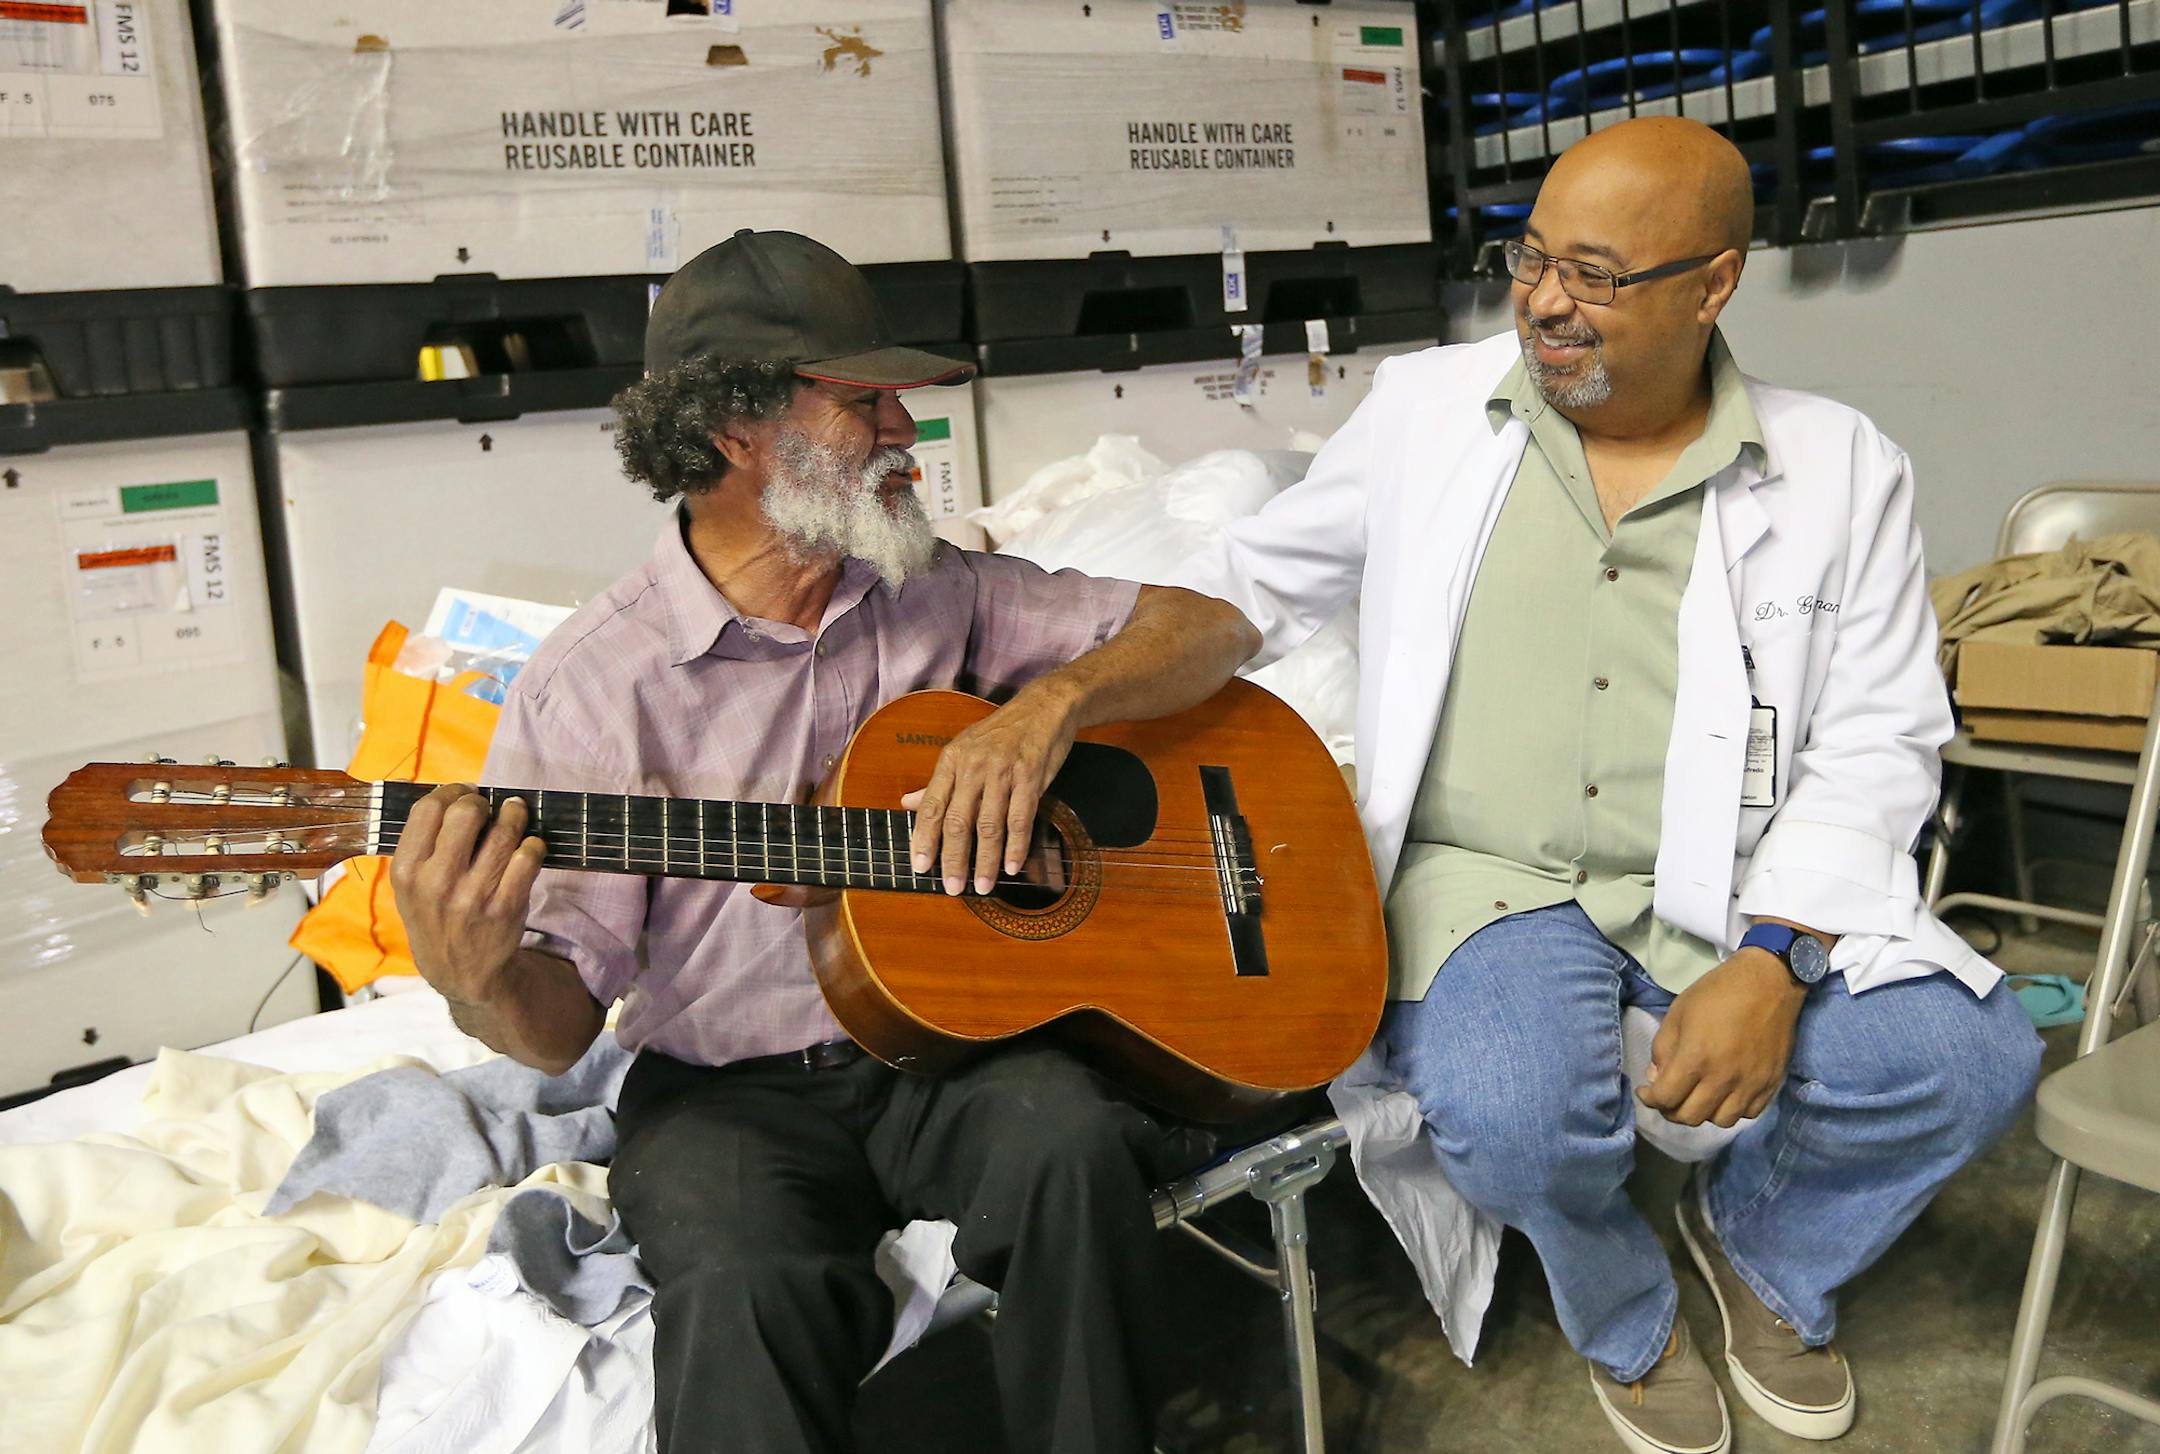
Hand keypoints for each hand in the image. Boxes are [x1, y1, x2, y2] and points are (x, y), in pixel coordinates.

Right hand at [388, 784, 546, 1005]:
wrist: (461, 973)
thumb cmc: (436, 918)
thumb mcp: (409, 887)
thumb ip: (422, 844)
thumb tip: (452, 795)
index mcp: (407, 872)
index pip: (428, 808)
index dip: (451, 791)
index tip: (463, 793)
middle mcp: (436, 882)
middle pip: (466, 812)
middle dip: (482, 801)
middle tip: (489, 807)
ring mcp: (473, 895)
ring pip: (503, 831)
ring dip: (514, 815)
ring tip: (515, 815)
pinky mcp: (506, 906)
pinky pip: (528, 856)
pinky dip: (533, 845)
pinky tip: (527, 847)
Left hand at [904, 682, 1080, 895]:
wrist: (1043, 707)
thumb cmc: (1001, 732)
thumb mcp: (964, 750)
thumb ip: (939, 782)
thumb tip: (908, 804)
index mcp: (952, 760)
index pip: (932, 806)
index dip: (924, 838)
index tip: (920, 867)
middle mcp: (974, 765)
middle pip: (958, 820)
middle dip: (953, 858)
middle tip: (952, 887)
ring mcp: (1003, 771)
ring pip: (990, 824)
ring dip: (985, 860)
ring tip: (982, 885)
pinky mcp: (1030, 776)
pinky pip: (1021, 818)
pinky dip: (1016, 845)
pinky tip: (1012, 866)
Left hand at [1636, 948, 1807, 1127]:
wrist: (1769, 983)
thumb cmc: (1718, 993)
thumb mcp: (1678, 1013)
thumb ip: (1663, 1049)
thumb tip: (1657, 1078)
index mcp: (1696, 1058)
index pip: (1666, 1099)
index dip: (1650, 1099)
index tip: (1646, 1092)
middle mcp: (1724, 1078)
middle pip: (1690, 1117)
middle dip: (1671, 1110)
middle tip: (1668, 1096)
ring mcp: (1751, 1084)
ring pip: (1720, 1121)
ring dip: (1703, 1113)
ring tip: (1698, 1096)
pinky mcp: (1771, 1083)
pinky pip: (1748, 1114)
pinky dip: (1732, 1110)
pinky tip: (1725, 1094)